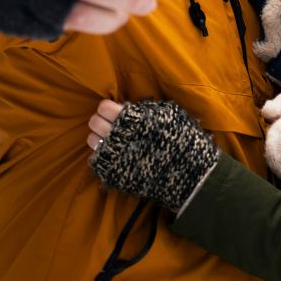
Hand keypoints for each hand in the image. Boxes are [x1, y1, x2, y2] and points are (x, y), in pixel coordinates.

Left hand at [87, 99, 218, 212]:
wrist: (189, 175)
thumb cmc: (183, 141)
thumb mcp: (172, 115)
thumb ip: (149, 108)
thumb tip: (131, 105)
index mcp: (133, 119)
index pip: (105, 107)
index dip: (109, 108)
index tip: (117, 111)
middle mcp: (119, 136)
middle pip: (94, 122)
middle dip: (101, 120)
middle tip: (113, 124)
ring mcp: (114, 157)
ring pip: (92, 140)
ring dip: (100, 138)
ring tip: (113, 140)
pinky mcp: (113, 174)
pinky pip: (96, 160)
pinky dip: (103, 156)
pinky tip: (115, 155)